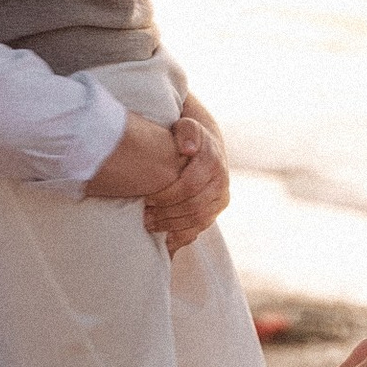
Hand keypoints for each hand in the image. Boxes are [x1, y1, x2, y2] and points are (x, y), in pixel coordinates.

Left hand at [144, 111, 228, 252]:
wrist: (206, 146)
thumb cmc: (186, 137)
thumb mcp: (186, 127)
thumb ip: (186, 132)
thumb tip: (187, 148)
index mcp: (213, 162)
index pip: (190, 186)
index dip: (167, 195)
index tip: (147, 198)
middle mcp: (221, 182)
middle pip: (195, 206)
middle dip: (168, 214)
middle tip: (145, 216)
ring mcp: (221, 198)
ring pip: (199, 220)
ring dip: (173, 225)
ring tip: (151, 225)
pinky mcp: (216, 209)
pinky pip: (202, 228)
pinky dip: (184, 236)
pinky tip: (166, 240)